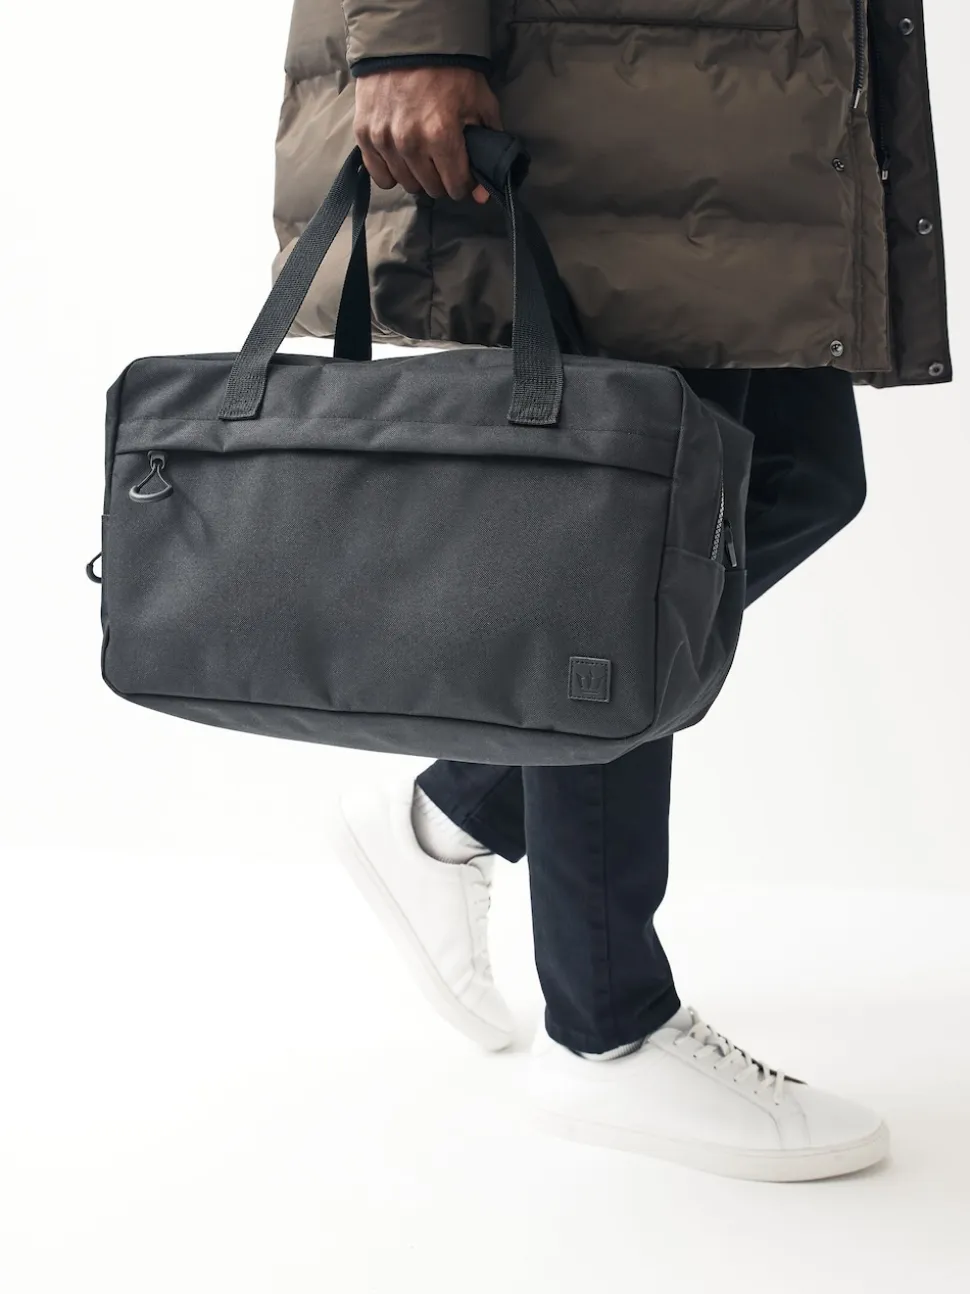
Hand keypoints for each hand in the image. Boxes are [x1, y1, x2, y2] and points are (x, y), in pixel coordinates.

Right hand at [354, 67, 502, 202]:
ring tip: (422, 157)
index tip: (462, 175)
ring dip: (417, 176)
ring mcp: (384, 139)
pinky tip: (401, 160)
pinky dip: (391, 173)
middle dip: (441, 180)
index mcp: (441, 134)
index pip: (455, 185)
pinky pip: (379, 176)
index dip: (463, 184)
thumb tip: (482, 193)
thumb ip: (487, 146)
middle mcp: (410, 142)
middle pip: (430, 188)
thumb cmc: (449, 70)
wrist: (408, 40)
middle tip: (443, 163)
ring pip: (406, 184)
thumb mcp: (480, 101)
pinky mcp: (365, 134)